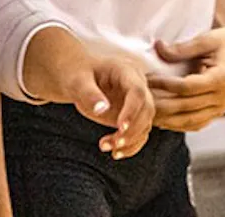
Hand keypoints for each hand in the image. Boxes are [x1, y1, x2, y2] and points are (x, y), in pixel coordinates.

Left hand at [26, 27, 155, 158]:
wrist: (77, 76)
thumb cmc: (77, 74)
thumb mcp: (78, 82)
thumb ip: (89, 94)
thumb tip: (101, 110)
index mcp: (126, 71)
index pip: (137, 91)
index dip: (132, 110)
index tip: (120, 128)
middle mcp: (136, 85)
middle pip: (147, 109)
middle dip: (133, 130)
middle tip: (114, 144)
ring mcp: (135, 101)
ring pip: (145, 123)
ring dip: (130, 140)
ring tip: (105, 147)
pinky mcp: (132, 115)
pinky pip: (140, 132)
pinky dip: (131, 146)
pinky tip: (115, 153)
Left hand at [147, 22, 224, 131]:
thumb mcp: (206, 39)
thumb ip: (182, 48)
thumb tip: (159, 48)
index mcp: (222, 78)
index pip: (187, 87)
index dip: (165, 85)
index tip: (147, 79)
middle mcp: (223, 98)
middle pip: (185, 107)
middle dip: (160, 104)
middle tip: (140, 98)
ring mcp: (222, 109)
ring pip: (189, 121)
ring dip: (166, 119)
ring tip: (145, 112)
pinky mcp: (218, 113)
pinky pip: (195, 124)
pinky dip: (177, 124)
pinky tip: (161, 120)